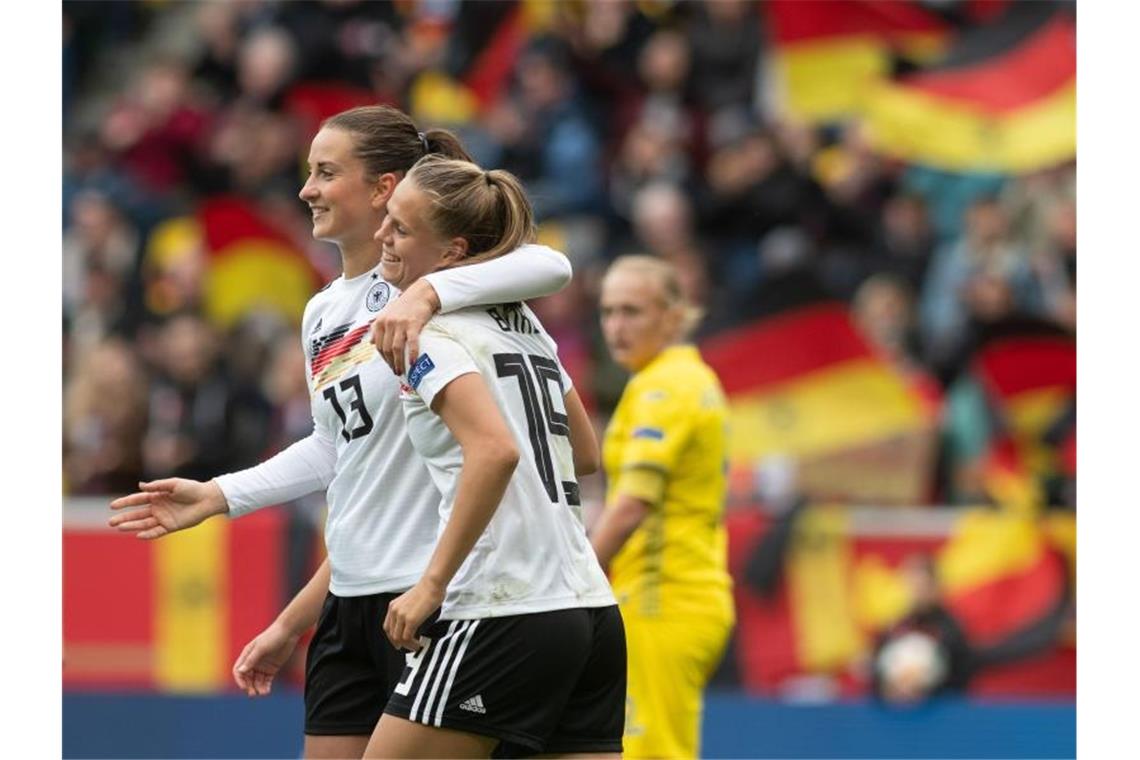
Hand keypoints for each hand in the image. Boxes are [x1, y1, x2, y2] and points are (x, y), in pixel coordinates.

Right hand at [108, 478, 227, 538]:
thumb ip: (157, 486)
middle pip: (137, 514)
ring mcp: (163, 518)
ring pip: (144, 523)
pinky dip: (148, 534)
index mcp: (157, 496)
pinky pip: (157, 532)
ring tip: (120, 527)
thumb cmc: (191, 488)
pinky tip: (139, 535)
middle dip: (124, 518)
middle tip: (111, 522)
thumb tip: (140, 486)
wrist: (207, 499)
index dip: (125, 502)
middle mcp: (158, 508)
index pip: (137, 500)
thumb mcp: (174, 484)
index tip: (112, 506)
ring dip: (132, 526)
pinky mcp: (171, 526)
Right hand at [232, 620, 300, 696]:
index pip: (238, 670)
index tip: (245, 687)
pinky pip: (266, 680)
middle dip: (249, 686)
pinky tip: (267, 691)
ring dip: (258, 688)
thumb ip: (251, 659)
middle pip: (247, 678)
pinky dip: (265, 687)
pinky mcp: (272, 669)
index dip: (240, 680)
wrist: (289, 632)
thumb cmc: (273, 636)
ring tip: (263, 693)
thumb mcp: (261, 647)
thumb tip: (240, 671)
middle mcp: (253, 661)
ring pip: (256, 681)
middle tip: (254, 693)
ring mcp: (262, 666)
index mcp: (247, 655)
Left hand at [370, 279, 440, 374]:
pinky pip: (411, 343)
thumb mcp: (387, 314)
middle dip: (390, 363)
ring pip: (396, 348)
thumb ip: (377, 328)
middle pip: (386, 349)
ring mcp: (400, 324)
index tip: (389, 365)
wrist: (421, 294)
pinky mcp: (413, 324)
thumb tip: (370, 343)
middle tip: (396, 371)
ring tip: (403, 371)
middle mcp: (388, 323)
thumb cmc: (404, 305)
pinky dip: (412, 354)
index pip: (378, 345)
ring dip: (399, 362)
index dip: (383, 358)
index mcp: (380, 321)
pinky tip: (413, 362)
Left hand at [383, 579, 444, 651]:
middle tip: (408, 647)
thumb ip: (406, 611)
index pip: (387, 627)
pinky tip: (419, 644)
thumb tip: (410, 624)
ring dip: (407, 645)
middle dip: (399, 644)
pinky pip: (407, 638)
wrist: (432, 584)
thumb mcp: (410, 601)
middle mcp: (394, 611)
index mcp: (393, 606)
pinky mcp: (411, 620)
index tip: (399, 643)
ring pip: (398, 638)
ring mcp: (402, 616)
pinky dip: (412, 644)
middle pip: (391, 634)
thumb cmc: (427, 590)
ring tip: (415, 646)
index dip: (392, 638)